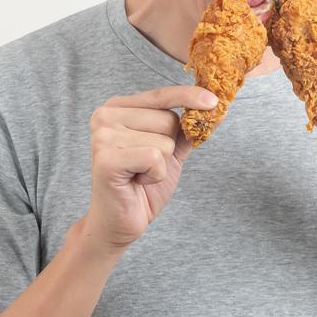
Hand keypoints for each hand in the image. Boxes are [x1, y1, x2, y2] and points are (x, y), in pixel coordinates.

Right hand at [82, 84, 217, 250]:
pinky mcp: (106, 159)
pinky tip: (136, 182)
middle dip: (168, 148)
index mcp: (117, 108)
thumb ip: (184, 128)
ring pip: (164, 141)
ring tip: (139, 175)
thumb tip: (211, 108)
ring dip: (161, 165)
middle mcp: (105, 116)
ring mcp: (103, 136)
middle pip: (168, 119)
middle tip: (144, 166)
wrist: (119, 222)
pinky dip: (154, 176)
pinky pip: (154, 157)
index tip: (213, 100)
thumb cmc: (141, 185)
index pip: (161, 95)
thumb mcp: (169, 151)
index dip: (188, 96)